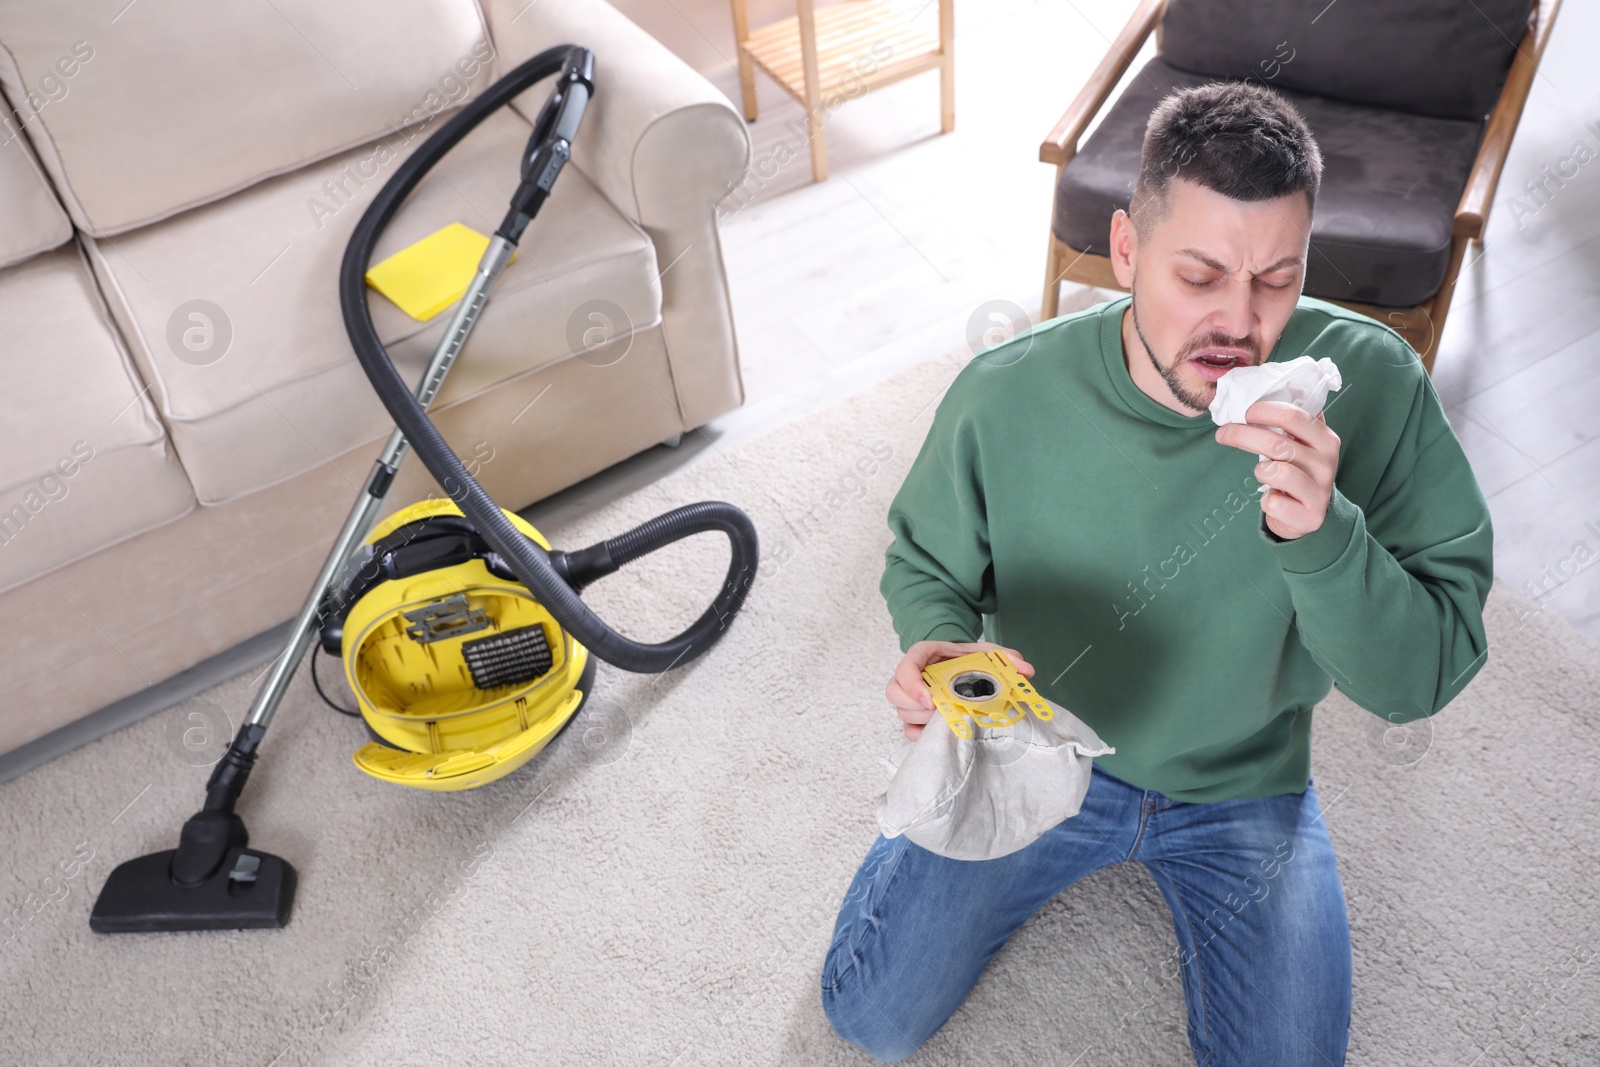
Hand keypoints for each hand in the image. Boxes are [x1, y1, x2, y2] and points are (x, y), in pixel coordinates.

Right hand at [887, 641, 1034, 741]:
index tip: (930, 699)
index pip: (905, 667)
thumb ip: (1006, 658)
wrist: (963, 666)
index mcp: (923, 656)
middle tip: (940, 712)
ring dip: (923, 720)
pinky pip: (908, 729)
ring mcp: (910, 698)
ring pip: (902, 712)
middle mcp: (911, 677)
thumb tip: (1026, 670)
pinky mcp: (915, 716)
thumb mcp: (987, 653)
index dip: (912, 684)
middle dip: (916, 707)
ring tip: (946, 720)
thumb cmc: (970, 659)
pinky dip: (922, 735)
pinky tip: (941, 733)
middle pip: (895, 693)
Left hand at [1214, 400, 1340, 540]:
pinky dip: (1266, 500)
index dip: (1263, 410)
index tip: (1243, 411)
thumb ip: (1287, 423)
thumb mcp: (1300, 445)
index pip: (1293, 415)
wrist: (1311, 516)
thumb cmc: (1298, 473)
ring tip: (1264, 473)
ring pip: (1273, 471)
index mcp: (1326, 439)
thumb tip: (1249, 397)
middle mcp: (1327, 463)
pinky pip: (1272, 502)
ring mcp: (1320, 491)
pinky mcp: (1309, 516)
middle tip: (1223, 433)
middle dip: (1242, 435)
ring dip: (1260, 471)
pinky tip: (1273, 498)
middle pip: (1276, 442)